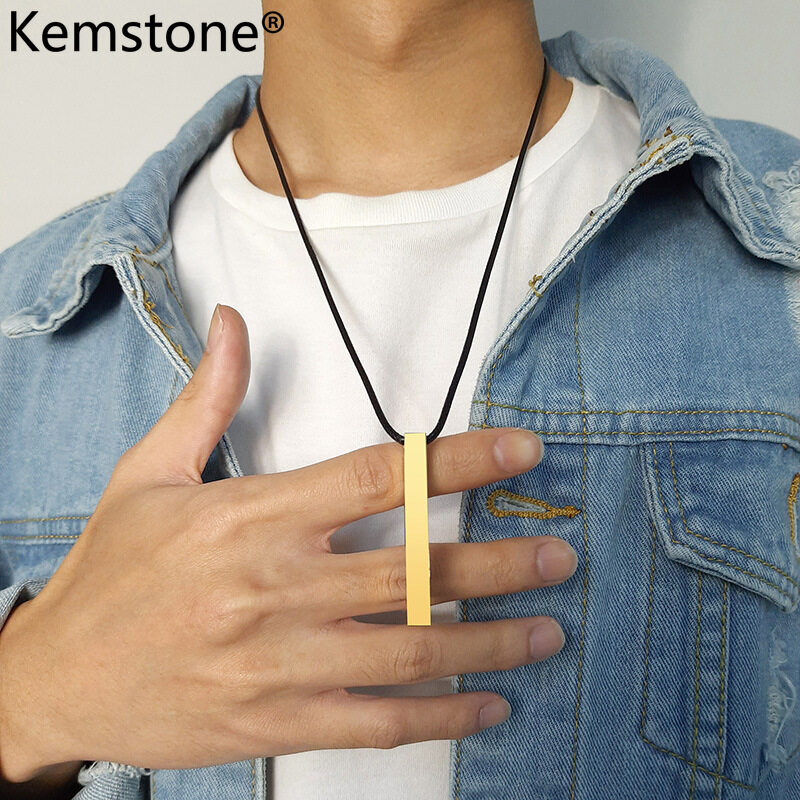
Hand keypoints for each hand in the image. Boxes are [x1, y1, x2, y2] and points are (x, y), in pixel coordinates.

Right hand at [0, 304, 574, 780]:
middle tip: (557, 553)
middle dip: (499, 561)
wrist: (57, 677)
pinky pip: (377, 722)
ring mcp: (280, 662)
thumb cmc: (110, 573)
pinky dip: (441, 714)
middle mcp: (275, 588)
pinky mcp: (277, 722)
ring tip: (548, 626)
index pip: (379, 478)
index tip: (519, 452)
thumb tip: (230, 324)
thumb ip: (207, 397)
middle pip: (413, 571)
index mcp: (251, 518)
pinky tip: (486, 704)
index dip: (460, 461)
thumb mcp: (149, 472)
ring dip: (490, 642)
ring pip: (410, 652)